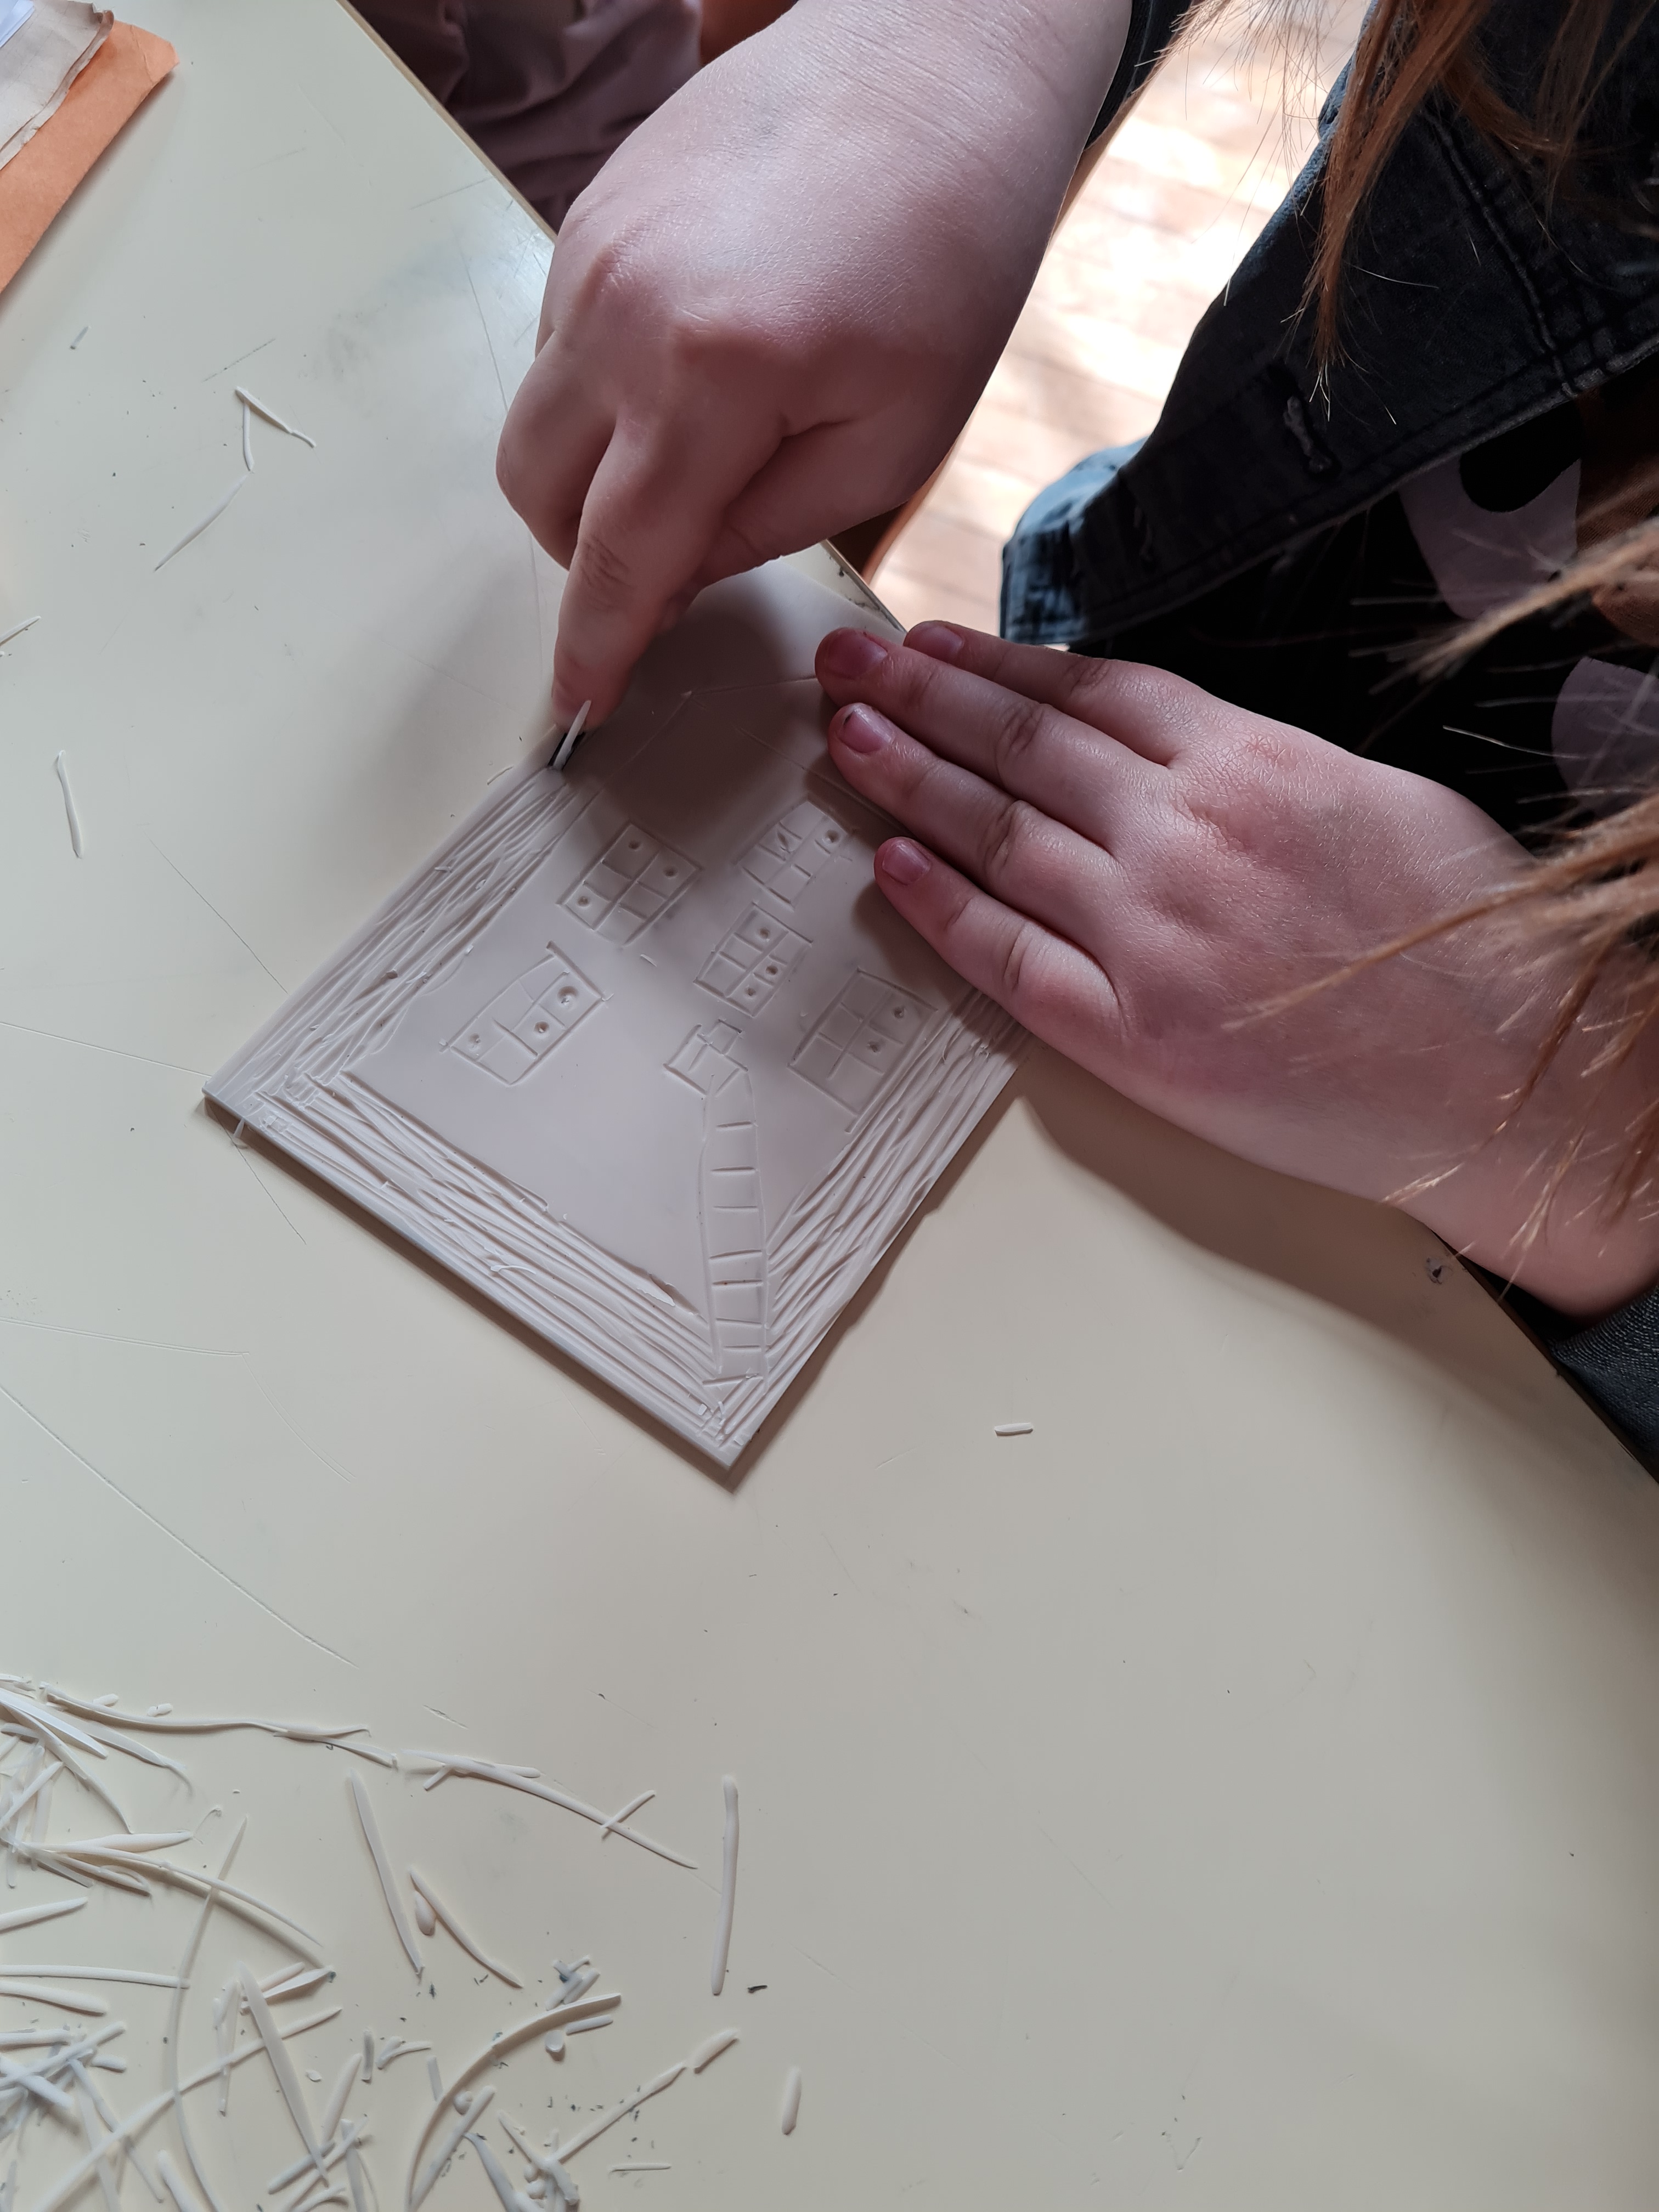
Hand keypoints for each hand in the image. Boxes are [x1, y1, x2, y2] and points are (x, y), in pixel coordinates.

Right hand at [496, 0, 1129, 726]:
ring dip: (588, 474)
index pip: (618, 558)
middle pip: (536, 496)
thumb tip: (676, 577)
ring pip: (534, 421)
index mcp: (711, 378)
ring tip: (692, 454)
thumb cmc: (949, 243)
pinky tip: (691, 366)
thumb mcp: (893, 436)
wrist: (935, 55)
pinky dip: (600, 391)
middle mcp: (621, 311)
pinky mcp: (587, 213)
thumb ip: (768, 528)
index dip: (594, 649)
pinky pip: (558, 344)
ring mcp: (589, 252)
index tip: (579, 707)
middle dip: (584, 559)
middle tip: (666, 565)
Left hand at [815, 621, 1658, 1317]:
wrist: (1503, 1075)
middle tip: (846, 661)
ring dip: (907, 779)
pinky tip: (887, 864)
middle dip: (921, 694)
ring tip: (845, 736)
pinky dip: (939, 907)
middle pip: (1020, 747)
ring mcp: (1148, 937)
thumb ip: (1253, 765)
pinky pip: (1008, 958)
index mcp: (1249, 764)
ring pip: (995, 836)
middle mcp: (1183, 837)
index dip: (996, 662)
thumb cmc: (1457, 935)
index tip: (934, 642)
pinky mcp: (1132, 1035)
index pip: (1088, 691)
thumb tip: (1161, 744)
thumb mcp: (1370, 795)